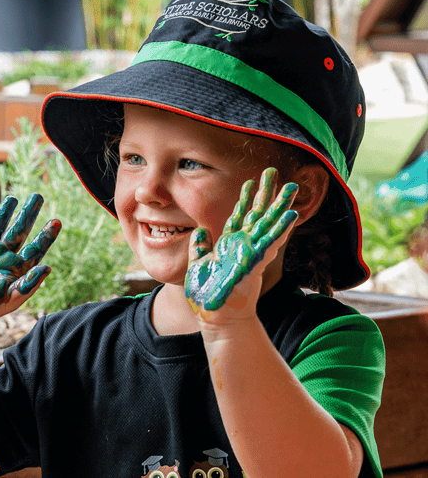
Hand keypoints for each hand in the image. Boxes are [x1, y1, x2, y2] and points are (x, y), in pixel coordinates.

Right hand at [0, 193, 59, 317]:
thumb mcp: (11, 298)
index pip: (35, 247)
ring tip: (13, 198)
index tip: (56, 221)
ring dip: (4, 212)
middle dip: (28, 213)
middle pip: (18, 229)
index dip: (46, 235)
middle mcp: (1, 255)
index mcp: (15, 266)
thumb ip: (28, 284)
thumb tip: (48, 269)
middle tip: (38, 196)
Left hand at [185, 167, 297, 322]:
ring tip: (291, 187)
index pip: (239, 216)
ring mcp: (252, 254)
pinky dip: (281, 229)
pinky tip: (291, 215)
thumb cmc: (207, 295)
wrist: (216, 318)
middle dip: (265, 193)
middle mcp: (244, 246)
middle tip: (272, 172)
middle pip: (257, 214)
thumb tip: (199, 231)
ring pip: (269, 225)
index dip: (245, 199)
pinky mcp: (256, 264)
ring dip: (280, 206)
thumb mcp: (198, 265)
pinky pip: (270, 244)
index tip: (250, 182)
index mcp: (230, 245)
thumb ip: (200, 248)